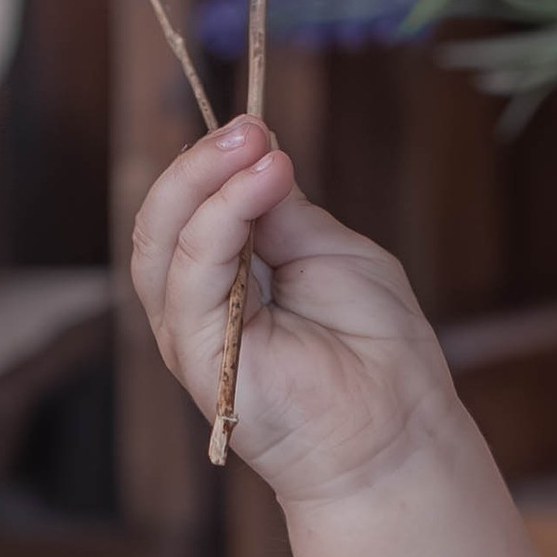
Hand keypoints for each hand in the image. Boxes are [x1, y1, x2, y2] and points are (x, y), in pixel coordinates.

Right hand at [129, 117, 456, 506]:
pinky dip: (217, 222)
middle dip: (202, 162)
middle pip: (166, 215)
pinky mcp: (193, 354)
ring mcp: (189, 328)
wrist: (396, 430)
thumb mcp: (331, 252)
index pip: (196, 205)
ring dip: (202, 181)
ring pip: (161, 239)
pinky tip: (258, 184)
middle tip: (250, 128)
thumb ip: (284, 212)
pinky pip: (188, 276)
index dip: (217, 161)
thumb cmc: (375, 350)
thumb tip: (255, 157)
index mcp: (229, 273)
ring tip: (254, 145)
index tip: (257, 127)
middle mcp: (198, 299)